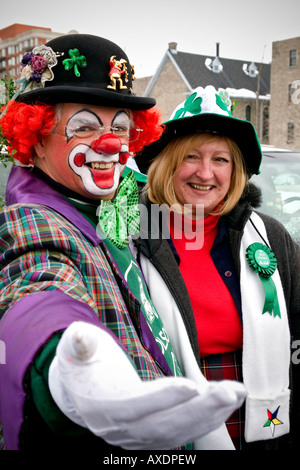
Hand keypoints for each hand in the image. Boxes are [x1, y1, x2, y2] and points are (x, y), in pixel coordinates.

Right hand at [49, 321, 245, 448]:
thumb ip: (79, 344)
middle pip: (164, 425)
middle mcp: (122, 430)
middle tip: (231, 391)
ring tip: (237, 393)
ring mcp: (139, 436)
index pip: (134, 406)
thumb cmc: (81, 366)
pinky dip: (206, 419)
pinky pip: (183, 432)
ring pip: (179, 431)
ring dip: (211, 414)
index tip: (192, 386)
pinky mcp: (153, 435)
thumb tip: (80, 335)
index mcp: (102, 406)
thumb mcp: (74, 350)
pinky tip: (225, 403)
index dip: (162, 398)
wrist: (79, 394)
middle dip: (200, 410)